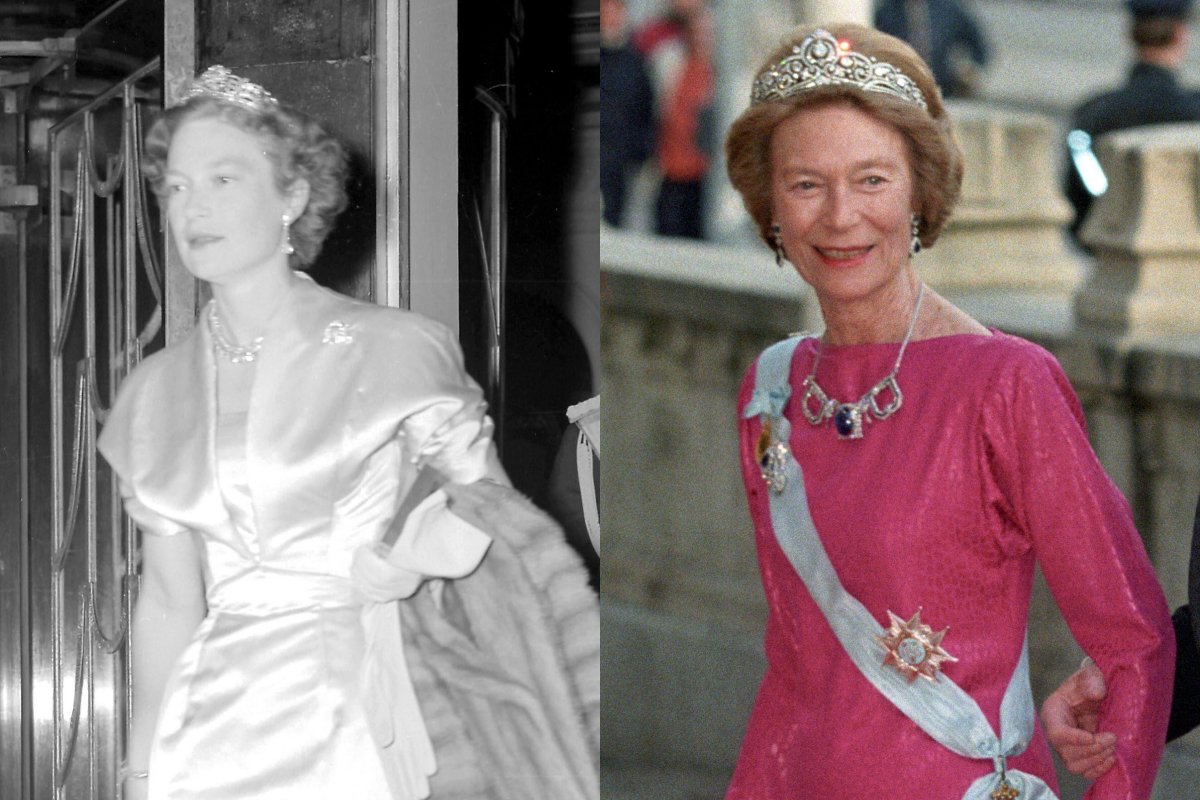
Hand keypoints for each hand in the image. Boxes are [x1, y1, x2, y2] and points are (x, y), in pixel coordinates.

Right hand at [1040, 659, 1116, 778]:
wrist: (1093, 694)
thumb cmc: (1088, 684)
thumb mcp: (1089, 676)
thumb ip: (1091, 680)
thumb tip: (1096, 693)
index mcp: (1052, 712)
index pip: (1056, 733)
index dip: (1074, 739)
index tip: (1093, 736)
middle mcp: (1055, 732)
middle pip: (1066, 752)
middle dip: (1093, 748)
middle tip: (1112, 738)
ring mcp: (1066, 747)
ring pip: (1074, 765)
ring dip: (1096, 759)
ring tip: (1113, 747)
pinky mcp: (1077, 756)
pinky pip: (1084, 772)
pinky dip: (1098, 769)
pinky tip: (1111, 758)